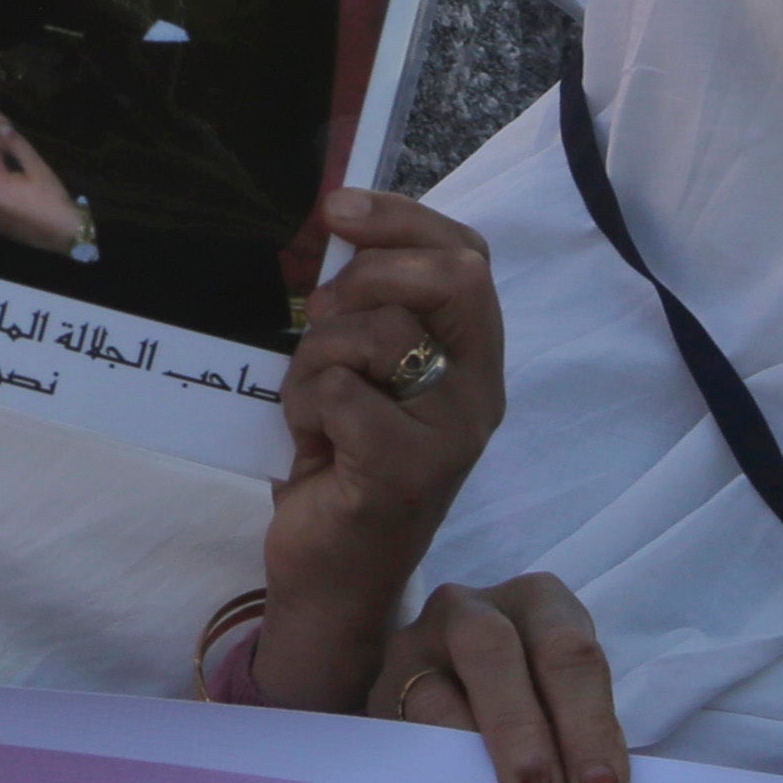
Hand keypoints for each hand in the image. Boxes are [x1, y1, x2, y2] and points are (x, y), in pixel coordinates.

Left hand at [252, 187, 510, 713]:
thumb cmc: (339, 461)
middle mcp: (478, 394)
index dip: (404, 218)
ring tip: (315, 406)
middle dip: (368, 277)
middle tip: (325, 320)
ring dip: (317, 355)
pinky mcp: (406, 472)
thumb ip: (369, 306)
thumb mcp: (359, 368)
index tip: (338, 210)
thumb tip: (339, 221)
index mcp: (471, 360)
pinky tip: (310, 443)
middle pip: (453, 277)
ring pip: (379, 332)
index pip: (467, 257)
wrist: (329, 572)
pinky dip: (305, 405)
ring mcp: (450, 436)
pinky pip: (341, 391)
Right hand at [376, 573, 627, 782]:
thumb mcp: (574, 702)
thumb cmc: (546, 710)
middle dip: (520, 732)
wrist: (474, 703)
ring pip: (432, 694)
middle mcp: (470, 609)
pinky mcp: (379, 694)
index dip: (587, 725)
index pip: (566, 652)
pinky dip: (429, 772)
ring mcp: (415, 645)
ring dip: (468, 758)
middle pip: (490, 651)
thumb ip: (589, 736)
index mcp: (538, 603)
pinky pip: (398, 732)